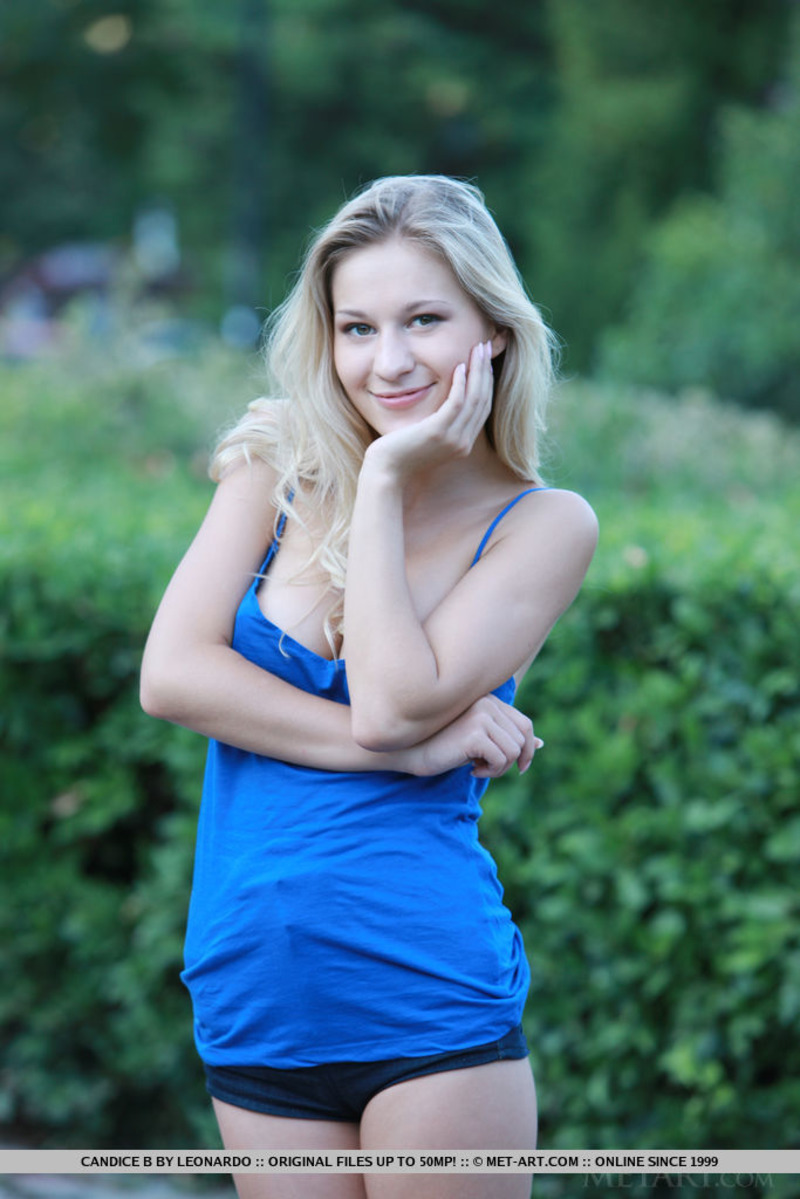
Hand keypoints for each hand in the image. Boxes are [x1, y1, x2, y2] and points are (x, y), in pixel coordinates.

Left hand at [363, 340, 494, 480]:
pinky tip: (459, 366)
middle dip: (485, 371)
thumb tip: (441, 403)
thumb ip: (438, 423)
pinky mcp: (438, 433)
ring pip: (474, 399)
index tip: (484, 360)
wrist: (385, 472)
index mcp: (462, 444)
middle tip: (484, 347)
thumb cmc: (399, 453)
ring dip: (477, 371)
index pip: (482, 408)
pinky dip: (461, 384)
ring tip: (477, 349)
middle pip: (483, 401)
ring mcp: (452, 439)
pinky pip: (456, 403)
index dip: (486, 382)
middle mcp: (462, 443)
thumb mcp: (425, 437)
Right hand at [406, 694, 542, 778]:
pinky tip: (471, 769)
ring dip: (499, 768)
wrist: (409, 750)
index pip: (525, 725)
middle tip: (487, 768)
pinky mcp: (475, 733)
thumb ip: (506, 737)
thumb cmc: (443, 746)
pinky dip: (491, 771)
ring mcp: (481, 716)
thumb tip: (541, 744)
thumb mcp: (479, 740)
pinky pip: (501, 760)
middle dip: (510, 762)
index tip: (521, 768)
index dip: (528, 749)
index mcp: (489, 700)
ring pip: (514, 752)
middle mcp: (487, 703)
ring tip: (477, 767)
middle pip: (521, 741)